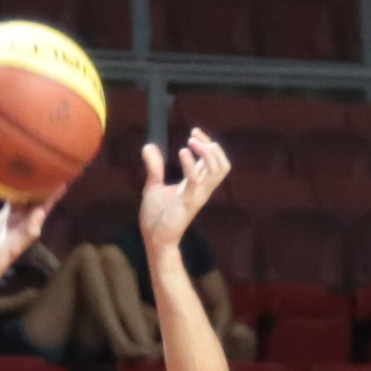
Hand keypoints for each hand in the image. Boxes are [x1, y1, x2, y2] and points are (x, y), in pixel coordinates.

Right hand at [0, 176, 54, 287]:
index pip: (36, 205)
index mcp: (18, 224)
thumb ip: (29, 230)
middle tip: (23, 157)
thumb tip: (41, 211)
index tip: (60, 175)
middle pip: (13, 195)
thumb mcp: (15, 246)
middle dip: (18, 180)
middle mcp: (3, 219)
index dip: (49, 193)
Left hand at [137, 129, 231, 250]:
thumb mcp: (153, 185)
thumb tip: (148, 146)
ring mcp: (198, 195)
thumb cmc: (157, 216)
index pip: (213, 160)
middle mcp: (202, 189)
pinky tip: (182, 153)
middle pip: (221, 163)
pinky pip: (196, 181)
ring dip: (206, 152)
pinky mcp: (188, 202)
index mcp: (197, 184)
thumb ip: (154, 166)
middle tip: (194, 136)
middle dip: (211, 146)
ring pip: (217, 170)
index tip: (194, 132)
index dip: (208, 143)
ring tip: (191, 142)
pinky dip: (191, 164)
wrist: (154, 239)